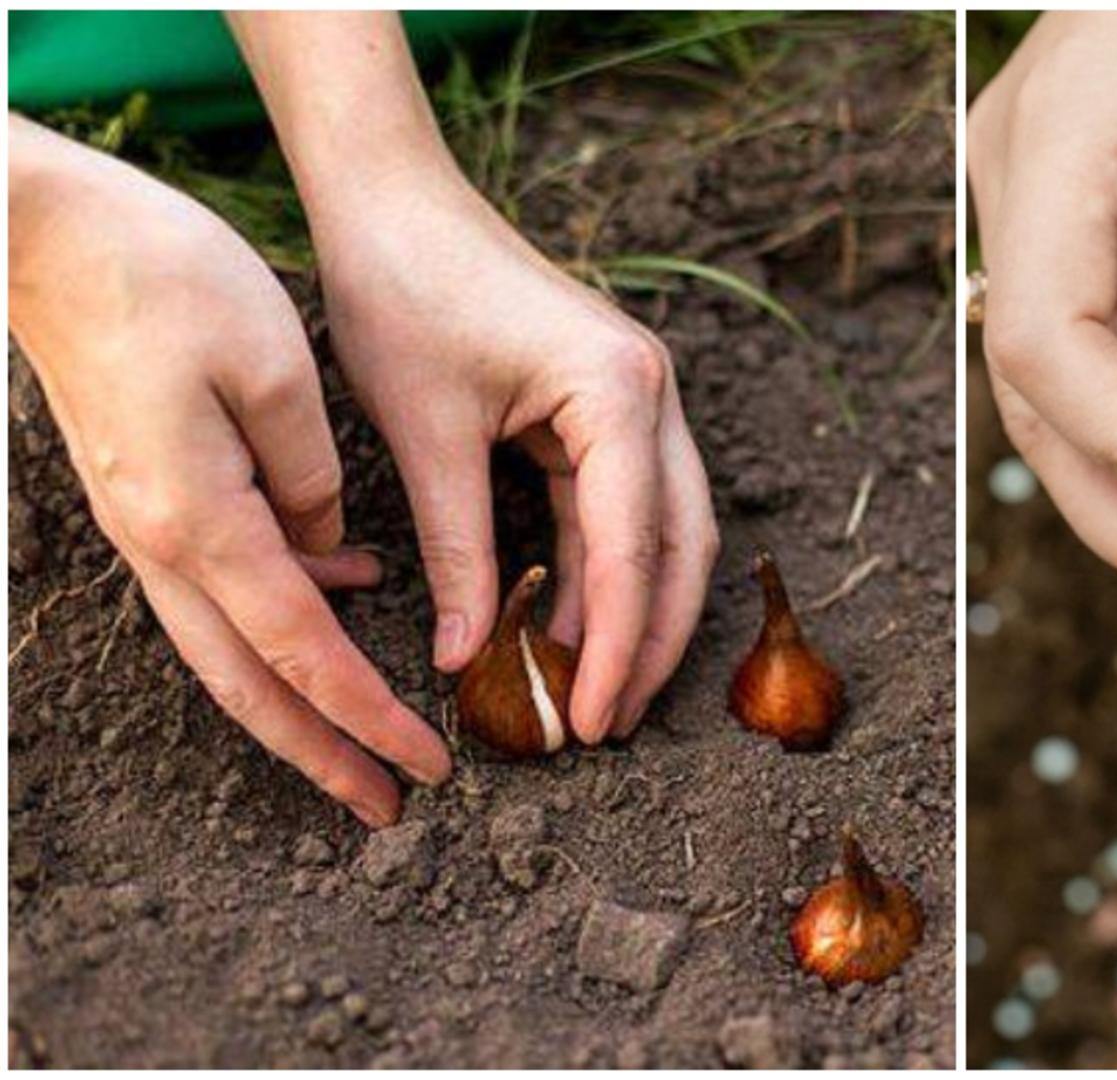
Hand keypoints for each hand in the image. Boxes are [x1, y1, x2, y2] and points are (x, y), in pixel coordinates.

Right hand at [7, 117, 449, 825]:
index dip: (367, 718)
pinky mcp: (147, 492)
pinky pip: (219, 582)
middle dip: (322, 752)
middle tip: (388, 805)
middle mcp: (164, 541)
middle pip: (250, 682)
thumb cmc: (164, 276)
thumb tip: (332, 551)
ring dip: (298, 700)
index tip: (427, 767)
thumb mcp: (273, 368)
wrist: (47, 229)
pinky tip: (346, 589)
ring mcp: (145, 521)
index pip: (303, 651)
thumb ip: (312, 476)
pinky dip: (280, 612)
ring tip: (366, 738)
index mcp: (203, 520)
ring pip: (227, 646)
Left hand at [229, 12, 718, 744]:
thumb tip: (468, 658)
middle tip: (610, 723)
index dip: (619, 644)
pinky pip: (622, 506)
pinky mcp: (608, 405)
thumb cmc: (404, 293)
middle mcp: (652, 394)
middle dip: (654, 640)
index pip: (633, 547)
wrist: (393, 200)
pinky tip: (571, 625)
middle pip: (681, 545)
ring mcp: (638, 398)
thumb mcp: (426, 435)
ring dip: (635, 611)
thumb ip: (459, 551)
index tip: (594, 718)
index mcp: (618, 393)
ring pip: (665, 531)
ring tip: (596, 691)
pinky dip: (602, 570)